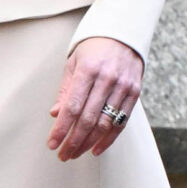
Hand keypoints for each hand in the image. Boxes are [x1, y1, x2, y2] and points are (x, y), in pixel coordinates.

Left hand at [48, 36, 144, 161]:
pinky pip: (121, 122)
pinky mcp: (134, 92)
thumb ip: (66, 90)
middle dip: (73, 141)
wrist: (123, 32)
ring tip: (76, 153)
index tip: (52, 144)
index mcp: (88, 70)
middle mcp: (107, 79)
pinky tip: (96, 149)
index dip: (61, 128)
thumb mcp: (74, 62)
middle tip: (63, 155)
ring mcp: (123, 86)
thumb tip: (56, 114)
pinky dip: (108, 139)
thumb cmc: (94, 48)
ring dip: (88, 143)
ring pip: (105, 124)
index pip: (72, 107)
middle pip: (88, 119)